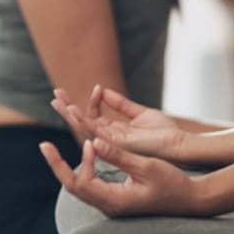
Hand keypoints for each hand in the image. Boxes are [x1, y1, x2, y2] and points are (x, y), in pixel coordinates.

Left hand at [38, 135, 204, 218]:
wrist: (190, 201)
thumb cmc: (172, 184)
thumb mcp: (146, 166)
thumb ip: (118, 155)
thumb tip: (93, 141)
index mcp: (114, 200)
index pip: (80, 182)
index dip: (79, 160)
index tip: (89, 142)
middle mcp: (108, 205)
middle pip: (73, 186)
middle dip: (57, 165)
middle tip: (43, 145)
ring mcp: (111, 204)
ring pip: (80, 186)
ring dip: (67, 166)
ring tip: (54, 149)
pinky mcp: (116, 198)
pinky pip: (91, 184)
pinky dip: (84, 168)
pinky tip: (84, 153)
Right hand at [51, 85, 187, 161]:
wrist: (179, 146)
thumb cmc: (165, 133)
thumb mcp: (142, 113)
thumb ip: (122, 104)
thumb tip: (105, 90)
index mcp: (116, 132)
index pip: (95, 117)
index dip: (92, 102)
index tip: (97, 86)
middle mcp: (110, 139)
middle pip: (84, 123)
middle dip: (68, 109)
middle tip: (55, 95)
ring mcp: (112, 143)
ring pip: (84, 128)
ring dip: (70, 114)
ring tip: (57, 100)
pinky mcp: (115, 145)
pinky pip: (94, 132)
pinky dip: (82, 120)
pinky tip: (72, 110)